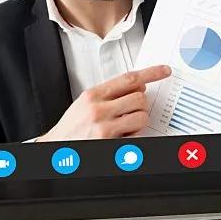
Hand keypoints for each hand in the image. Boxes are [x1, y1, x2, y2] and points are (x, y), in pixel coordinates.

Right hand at [38, 65, 171, 140]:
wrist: (56, 148)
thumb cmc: (71, 128)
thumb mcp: (85, 104)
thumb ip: (109, 94)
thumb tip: (137, 86)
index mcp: (93, 95)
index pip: (129, 78)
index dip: (151, 73)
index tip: (163, 71)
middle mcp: (98, 108)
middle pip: (139, 97)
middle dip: (141, 104)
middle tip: (132, 111)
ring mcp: (104, 126)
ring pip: (141, 116)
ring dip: (139, 121)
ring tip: (126, 126)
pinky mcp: (109, 142)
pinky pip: (136, 135)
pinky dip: (134, 136)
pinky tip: (122, 136)